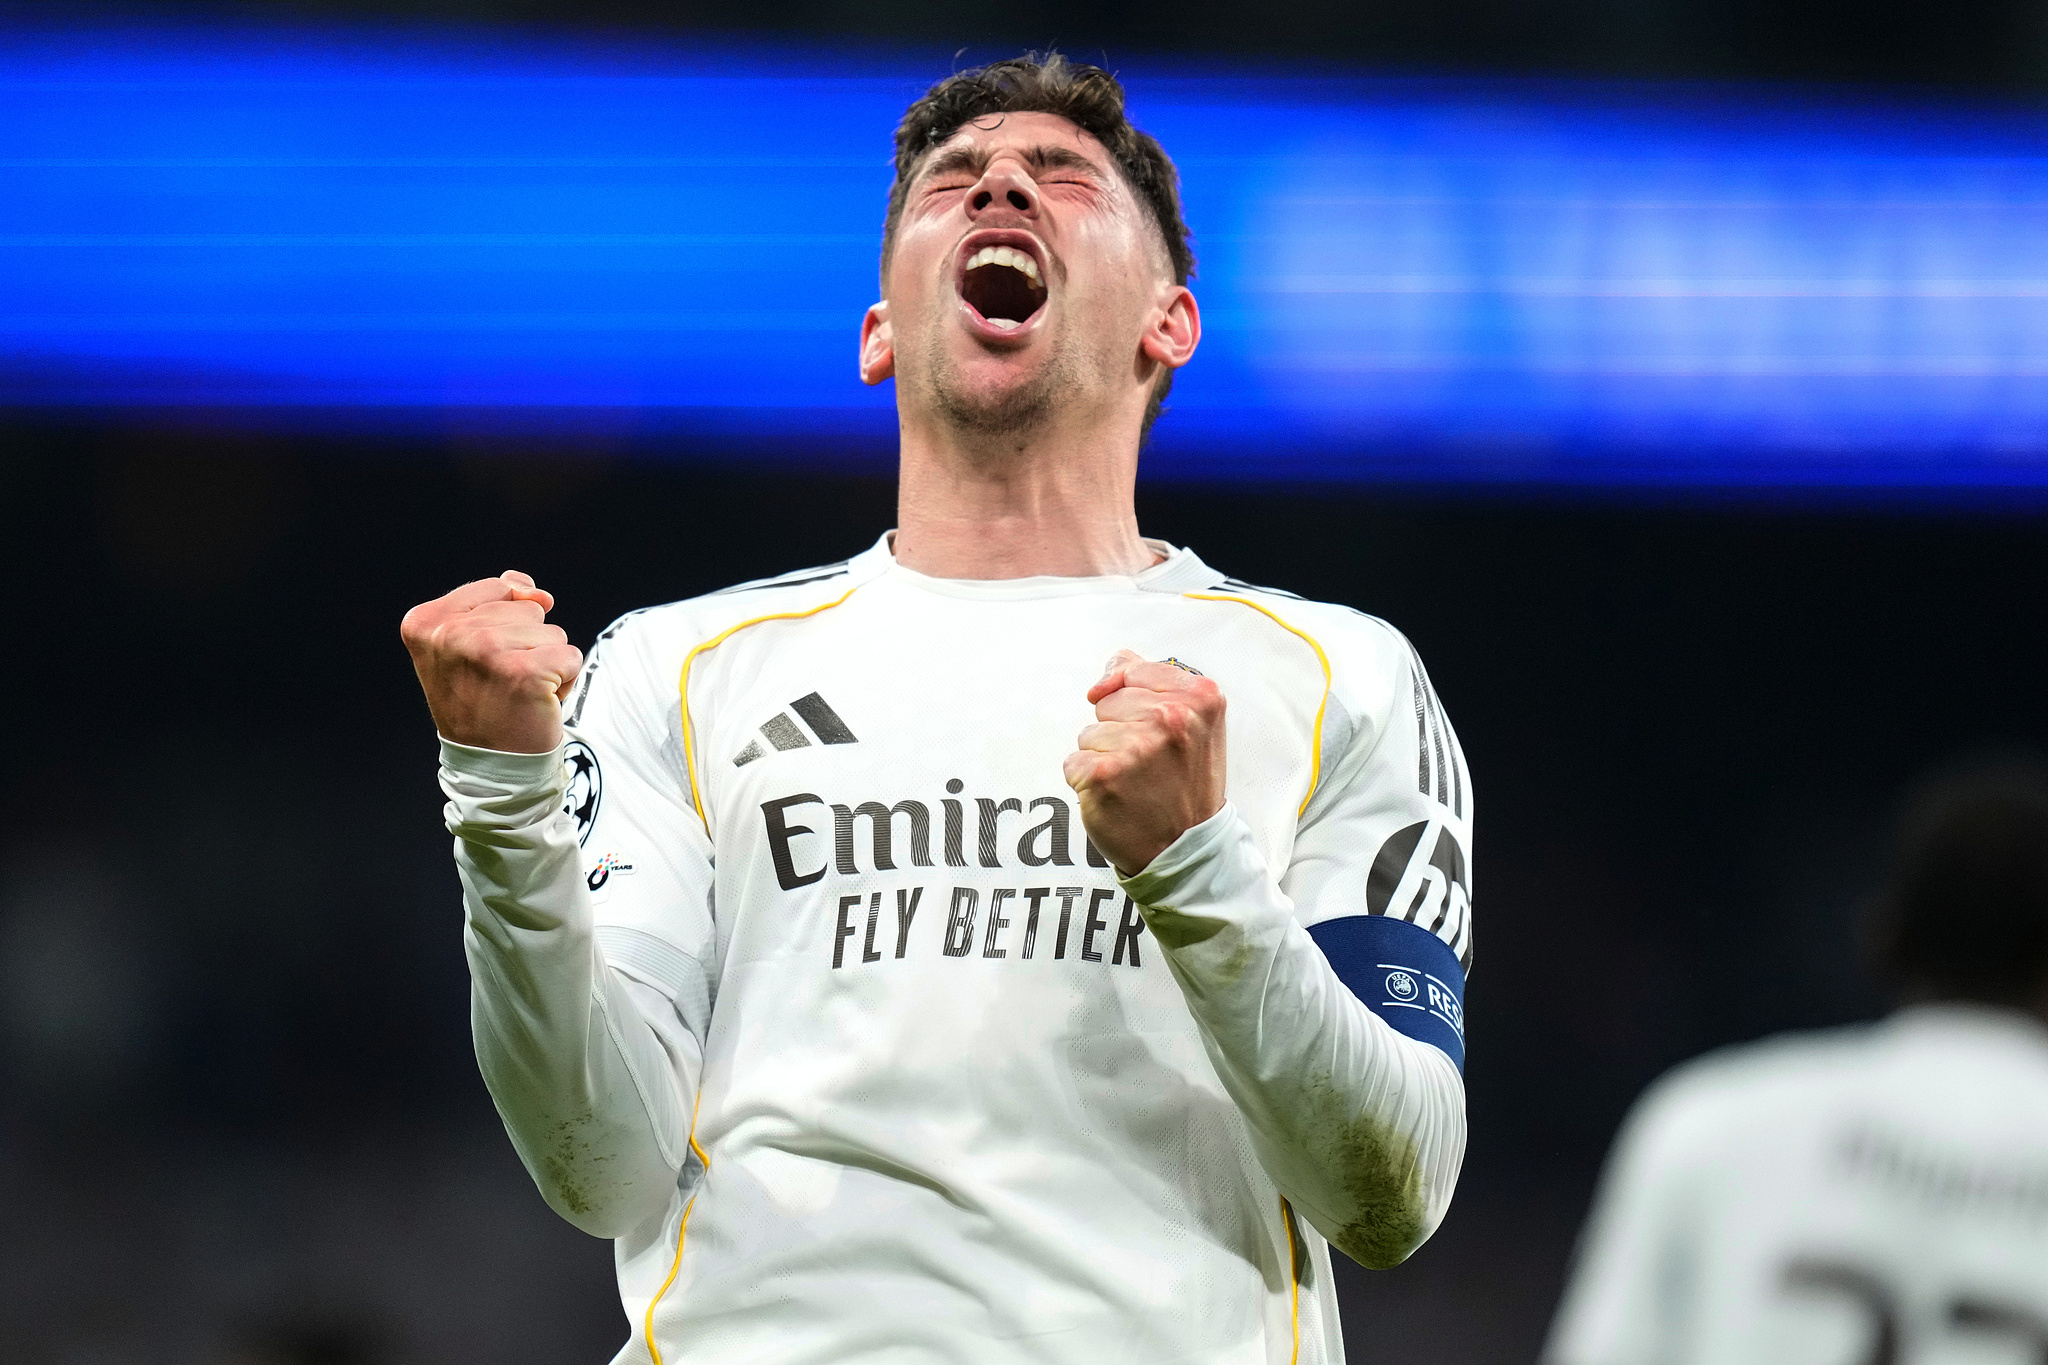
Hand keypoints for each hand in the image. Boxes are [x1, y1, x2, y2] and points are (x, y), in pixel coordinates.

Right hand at [400, 571, 581, 754]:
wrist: (491, 765)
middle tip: (503, 683)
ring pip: (553, 632)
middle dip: (528, 645)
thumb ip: (499, 603)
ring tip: (518, 693)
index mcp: (426, 621)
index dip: (507, 625)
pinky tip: (537, 704)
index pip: (498, 589)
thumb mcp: (470, 644)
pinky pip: (571, 656)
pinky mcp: (524, 672)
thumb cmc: (484, 701)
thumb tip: (535, 591)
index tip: (483, 663)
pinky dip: (565, 681)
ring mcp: (486, 650)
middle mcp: (450, 633)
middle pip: (528, 609)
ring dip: (547, 663)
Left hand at [1063, 649, 1226, 875]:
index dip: (1131, 700)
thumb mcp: (1194, 723)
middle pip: (1107, 701)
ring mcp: (1137, 746)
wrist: (1187, 848)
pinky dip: (1087, 782)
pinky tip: (1117, 797)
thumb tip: (1112, 668)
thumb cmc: (1186, 784)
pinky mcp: (1104, 774)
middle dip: (1119, 730)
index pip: (1132, 670)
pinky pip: (1073, 762)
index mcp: (1200, 696)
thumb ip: (1156, 683)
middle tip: (1150, 764)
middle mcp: (1171, 717)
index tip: (1153, 730)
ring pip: (1089, 732)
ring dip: (1103, 757)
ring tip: (1136, 782)